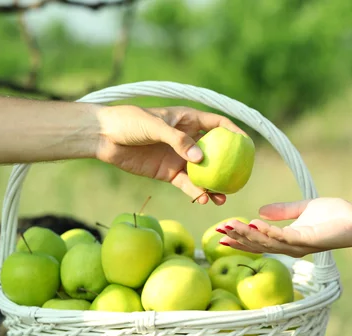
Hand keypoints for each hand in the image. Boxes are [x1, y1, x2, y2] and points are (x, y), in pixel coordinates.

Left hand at [95, 105, 243, 204]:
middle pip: (215, 152)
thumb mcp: (154, 125)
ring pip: (202, 173)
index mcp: (187, 120)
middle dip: (228, 165)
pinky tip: (203, 200)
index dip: (234, 132)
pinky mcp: (168, 172)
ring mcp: (178, 157)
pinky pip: (186, 184)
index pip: (217, 125)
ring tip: (222, 198)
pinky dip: (195, 193)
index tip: (247, 145)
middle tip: (239, 178)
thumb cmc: (128, 122)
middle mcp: (187, 139)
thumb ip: (177, 140)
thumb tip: (200, 159)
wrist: (104, 137)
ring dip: (213, 185)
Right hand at [217, 198, 351, 256]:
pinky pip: (284, 237)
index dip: (240, 239)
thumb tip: (259, 211)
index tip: (221, 234)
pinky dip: (268, 231)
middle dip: (238, 239)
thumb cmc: (335, 215)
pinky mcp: (308, 240)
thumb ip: (282, 211)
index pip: (259, 242)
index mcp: (287, 240)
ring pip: (267, 242)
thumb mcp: (302, 209)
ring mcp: (298, 245)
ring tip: (231, 227)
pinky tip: (255, 223)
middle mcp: (290, 247)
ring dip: (248, 235)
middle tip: (219, 231)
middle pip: (258, 245)